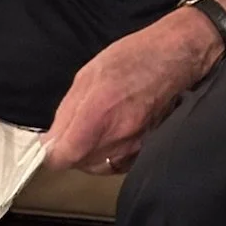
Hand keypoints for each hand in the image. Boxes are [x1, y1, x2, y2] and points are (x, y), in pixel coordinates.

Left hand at [41, 14, 218, 174]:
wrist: (176, 58)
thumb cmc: (133, 58)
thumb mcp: (87, 76)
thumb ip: (66, 114)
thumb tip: (50, 141)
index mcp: (96, 115)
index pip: (62, 157)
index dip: (51, 153)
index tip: (51, 143)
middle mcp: (117, 138)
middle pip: (79, 164)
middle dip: (72, 151)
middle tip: (77, 128)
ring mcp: (135, 147)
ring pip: (99, 167)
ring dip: (91, 154)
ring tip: (98, 129)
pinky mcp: (148, 149)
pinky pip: (119, 165)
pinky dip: (111, 155)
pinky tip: (114, 135)